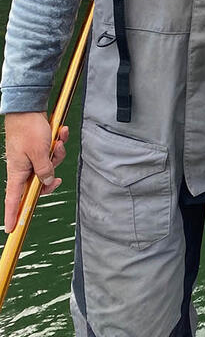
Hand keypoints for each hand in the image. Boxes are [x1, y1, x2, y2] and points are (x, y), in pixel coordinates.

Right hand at [4, 112, 68, 232]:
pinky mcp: (38, 147)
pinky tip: (61, 132)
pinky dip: (58, 142)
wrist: (29, 106)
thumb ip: (44, 170)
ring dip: (58, 153)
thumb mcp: (40, 152)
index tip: (11, 229)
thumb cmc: (29, 129)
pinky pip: (52, 151)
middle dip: (52, 175)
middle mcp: (23, 167)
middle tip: (57, 171)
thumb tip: (47, 182)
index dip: (12, 214)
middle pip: (39, 182)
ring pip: (49, 165)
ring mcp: (31, 157)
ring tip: (58, 139)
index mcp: (18, 172)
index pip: (13, 199)